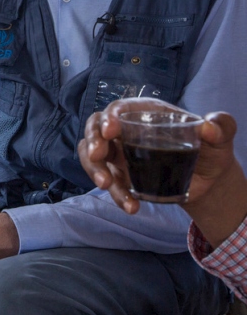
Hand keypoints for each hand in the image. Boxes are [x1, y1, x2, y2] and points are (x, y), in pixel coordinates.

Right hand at [79, 98, 240, 210]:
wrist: (207, 180)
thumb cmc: (211, 150)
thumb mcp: (222, 137)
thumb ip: (223, 127)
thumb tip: (209, 127)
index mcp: (147, 114)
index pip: (121, 108)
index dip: (110, 116)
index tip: (110, 130)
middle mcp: (127, 130)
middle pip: (95, 128)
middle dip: (92, 141)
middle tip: (98, 155)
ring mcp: (120, 152)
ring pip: (92, 155)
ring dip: (93, 169)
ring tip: (106, 185)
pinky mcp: (120, 175)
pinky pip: (108, 181)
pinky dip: (116, 195)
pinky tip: (131, 206)